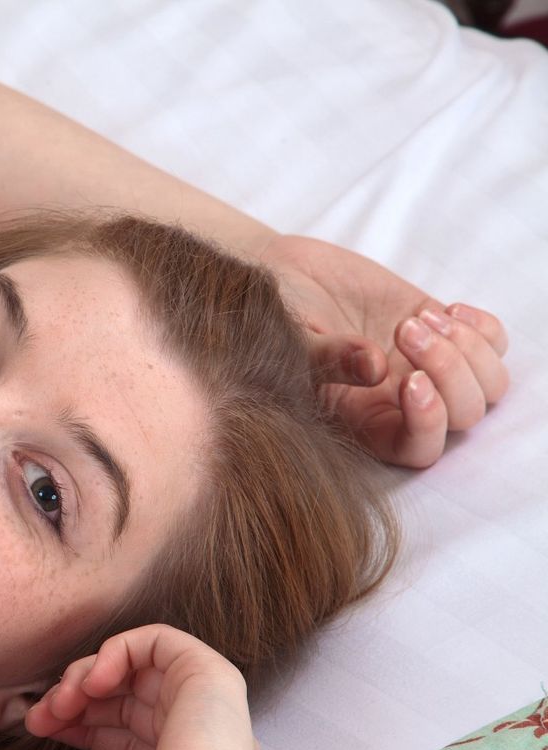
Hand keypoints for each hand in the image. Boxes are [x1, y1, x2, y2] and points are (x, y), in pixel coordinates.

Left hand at [22, 625, 266, 749]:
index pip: (118, 730)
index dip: (75, 722)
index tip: (39, 729)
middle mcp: (193, 734)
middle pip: (122, 695)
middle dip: (72, 698)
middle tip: (38, 717)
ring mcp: (205, 704)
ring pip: (136, 665)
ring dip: (87, 674)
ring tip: (61, 701)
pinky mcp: (212, 677)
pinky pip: (160, 640)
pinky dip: (118, 648)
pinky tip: (92, 682)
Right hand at [261, 235, 509, 467]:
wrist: (286, 277)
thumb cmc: (276, 321)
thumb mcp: (289, 344)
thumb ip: (326, 359)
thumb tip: (374, 367)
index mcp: (367, 423)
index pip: (419, 450)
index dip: (429, 423)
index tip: (411, 381)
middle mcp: (404, 403)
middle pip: (465, 415)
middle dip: (449, 372)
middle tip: (405, 331)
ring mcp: (429, 366)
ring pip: (489, 384)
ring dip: (468, 350)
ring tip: (420, 319)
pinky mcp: (444, 330)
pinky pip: (495, 344)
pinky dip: (482, 328)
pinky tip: (445, 310)